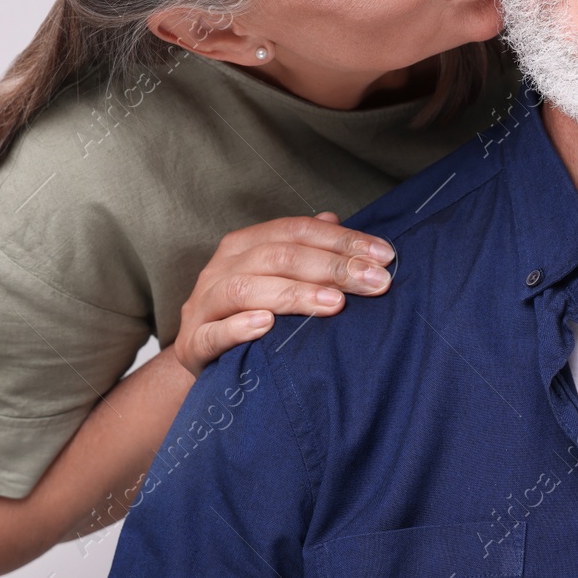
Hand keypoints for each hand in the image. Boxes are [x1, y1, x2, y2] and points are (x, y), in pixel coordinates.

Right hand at [175, 213, 394, 376]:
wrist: (205, 359)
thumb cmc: (249, 314)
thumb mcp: (277, 278)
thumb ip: (305, 249)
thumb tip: (335, 218)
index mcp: (245, 245)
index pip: (298, 231)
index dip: (342, 240)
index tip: (384, 256)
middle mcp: (222, 267)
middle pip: (279, 256)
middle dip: (333, 267)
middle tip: (374, 283)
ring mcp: (204, 304)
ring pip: (246, 288)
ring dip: (295, 294)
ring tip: (335, 303)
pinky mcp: (193, 342)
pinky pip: (214, 332)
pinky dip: (240, 326)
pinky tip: (268, 325)